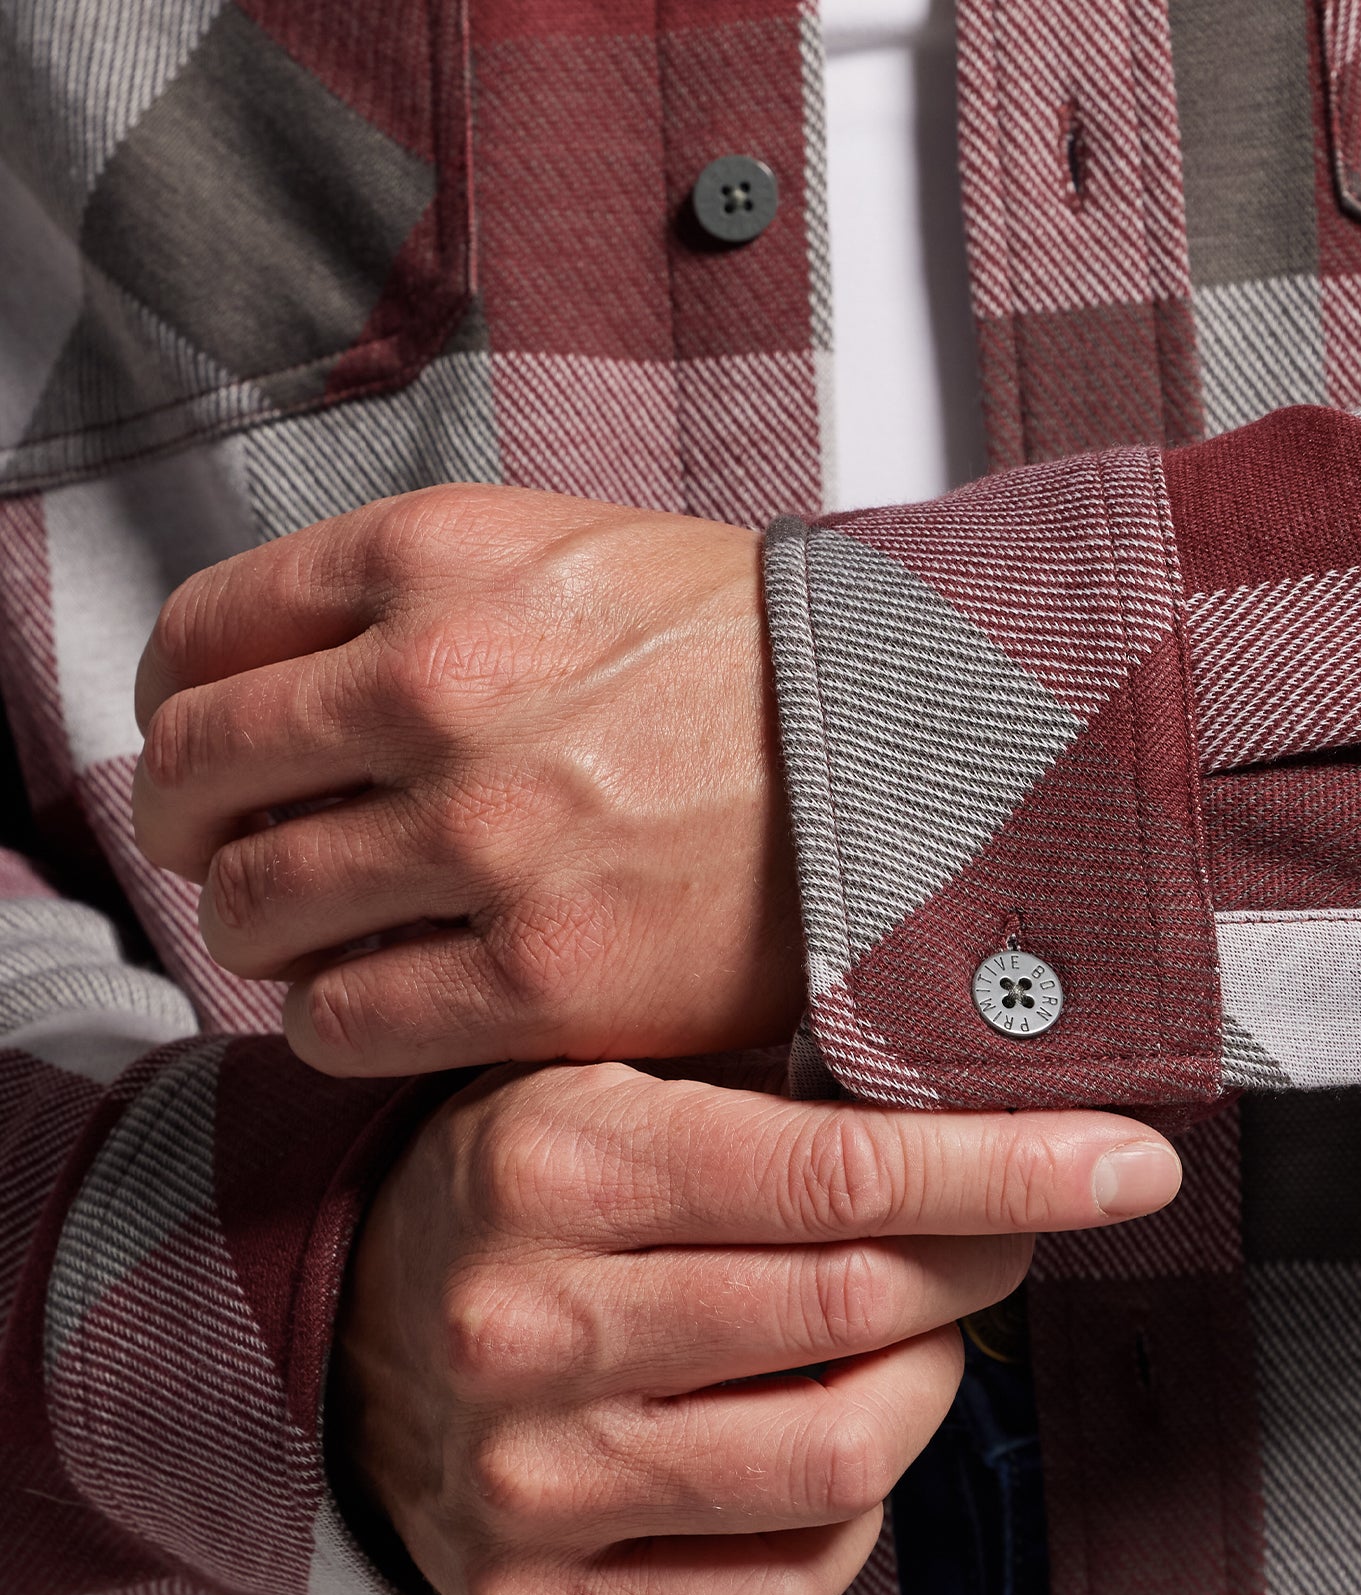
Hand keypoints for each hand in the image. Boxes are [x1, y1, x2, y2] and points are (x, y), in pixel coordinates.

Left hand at [131, 484, 800, 1074]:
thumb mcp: (583, 556)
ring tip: (325, 941)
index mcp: (440, 558)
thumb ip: (428, 601)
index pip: (202, 639)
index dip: (181, 709)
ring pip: (253, 910)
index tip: (211, 755)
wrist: (931, 754)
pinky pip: (347, 1024)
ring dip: (266, 935)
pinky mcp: (547, 976)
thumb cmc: (770, 664)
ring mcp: (490, 838)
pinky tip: (386, 1005)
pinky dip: (336, 1023)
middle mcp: (441, 687)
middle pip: (196, 779)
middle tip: (235, 857)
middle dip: (193, 830)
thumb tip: (300, 691)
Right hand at [337, 1062, 1180, 1594]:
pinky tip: (824, 1439)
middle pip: (863, 1314)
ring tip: (905, 1337)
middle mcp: (527, 1328)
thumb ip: (787, 1094)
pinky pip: (782, 1591)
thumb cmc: (529, 1187)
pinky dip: (851, 1514)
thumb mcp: (623, 1084)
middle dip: (983, 1266)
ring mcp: (524, 1487)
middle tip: (999, 1237)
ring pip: (842, 1460)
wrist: (343, 1335)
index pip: (847, 1176)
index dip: (1019, 1173)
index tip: (1130, 1165)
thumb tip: (1014, 1107)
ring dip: (924, 1387)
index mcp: (558, 1164)